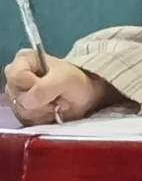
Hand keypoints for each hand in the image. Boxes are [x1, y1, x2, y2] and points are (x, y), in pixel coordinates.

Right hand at [4, 52, 120, 124]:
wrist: (88, 95)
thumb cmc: (77, 81)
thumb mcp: (65, 79)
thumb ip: (45, 88)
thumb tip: (29, 102)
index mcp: (24, 60)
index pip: (16, 77)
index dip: (33, 84)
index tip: (51, 84)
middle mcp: (16, 77)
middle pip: (15, 95)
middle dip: (38, 100)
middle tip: (55, 96)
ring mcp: (18, 94)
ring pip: (20, 110)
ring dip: (41, 111)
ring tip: (55, 103)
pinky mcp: (23, 110)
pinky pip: (26, 120)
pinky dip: (42, 118)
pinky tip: (52, 111)